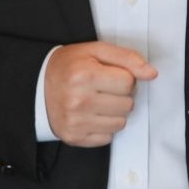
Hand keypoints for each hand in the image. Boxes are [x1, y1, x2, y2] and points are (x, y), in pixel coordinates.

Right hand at [42, 42, 158, 146]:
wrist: (36, 87)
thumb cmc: (68, 67)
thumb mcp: (95, 51)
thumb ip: (126, 58)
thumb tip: (151, 74)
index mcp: (84, 75)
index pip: (128, 82)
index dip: (122, 77)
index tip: (108, 75)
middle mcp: (79, 101)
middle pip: (127, 104)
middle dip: (119, 95)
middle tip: (101, 89)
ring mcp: (76, 122)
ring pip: (121, 123)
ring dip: (114, 112)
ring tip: (97, 102)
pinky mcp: (74, 137)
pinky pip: (108, 137)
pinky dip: (103, 127)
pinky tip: (90, 115)